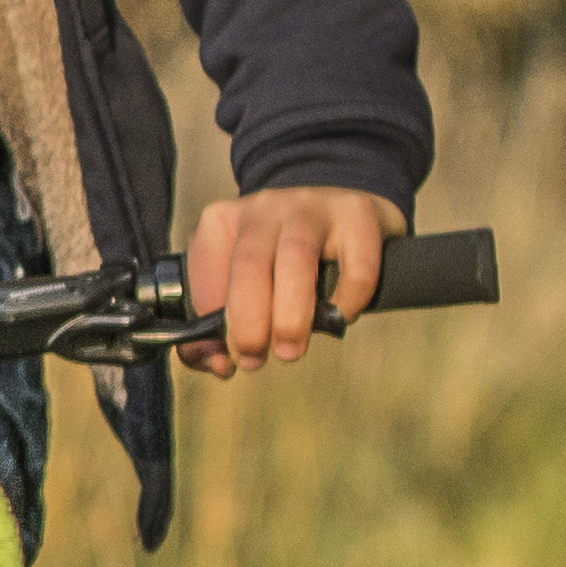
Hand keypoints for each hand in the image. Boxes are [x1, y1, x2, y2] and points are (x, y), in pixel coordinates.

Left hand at [179, 183, 402, 378]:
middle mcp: (264, 208)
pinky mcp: (358, 214)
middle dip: (248, 322)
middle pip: (249, 265)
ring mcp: (311, 207)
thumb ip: (219, 324)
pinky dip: (348, 300)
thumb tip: (219, 364)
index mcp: (224, 222)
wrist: (341, 201)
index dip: (210, 321)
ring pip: (295, 258)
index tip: (224, 358)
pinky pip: (355, 264)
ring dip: (290, 315)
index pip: (206, 271)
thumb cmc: (280, 258)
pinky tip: (341, 317)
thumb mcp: (242, 277)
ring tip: (290, 351)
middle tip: (254, 360)